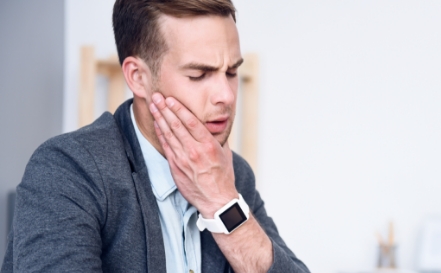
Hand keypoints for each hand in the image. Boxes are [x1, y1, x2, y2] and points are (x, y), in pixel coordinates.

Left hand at [149, 92, 237, 216]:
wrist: (216, 200)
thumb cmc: (223, 176)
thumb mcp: (225, 153)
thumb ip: (216, 138)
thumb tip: (213, 125)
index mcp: (208, 145)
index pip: (191, 121)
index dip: (179, 108)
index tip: (171, 98)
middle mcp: (194, 150)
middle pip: (176, 125)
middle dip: (165, 108)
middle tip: (157, 96)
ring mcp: (183, 159)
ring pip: (169, 134)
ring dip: (160, 118)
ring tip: (153, 106)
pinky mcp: (176, 167)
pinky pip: (166, 146)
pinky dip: (161, 134)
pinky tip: (157, 123)